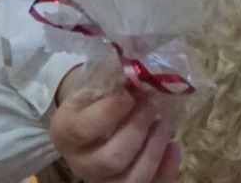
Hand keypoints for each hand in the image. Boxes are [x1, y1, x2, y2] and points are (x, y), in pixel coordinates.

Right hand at [50, 70, 180, 182]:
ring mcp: (101, 180)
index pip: (83, 129)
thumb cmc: (97, 96)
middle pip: (110, 160)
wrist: (93, 119)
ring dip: (153, 152)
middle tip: (152, 105)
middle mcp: (80, 163)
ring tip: (165, 125)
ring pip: (128, 182)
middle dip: (138, 129)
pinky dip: (166, 171)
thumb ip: (113, 77)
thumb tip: (141, 68)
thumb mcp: (96, 81)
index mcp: (66, 131)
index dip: (110, 112)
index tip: (129, 94)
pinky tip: (174, 147)